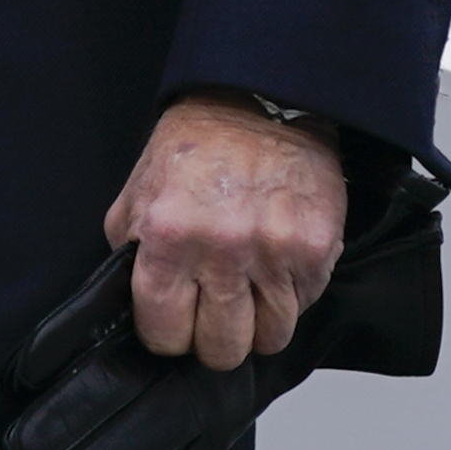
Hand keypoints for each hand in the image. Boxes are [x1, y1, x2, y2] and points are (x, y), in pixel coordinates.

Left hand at [107, 94, 347, 370]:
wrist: (257, 101)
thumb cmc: (194, 150)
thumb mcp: (138, 197)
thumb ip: (132, 259)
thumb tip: (141, 312)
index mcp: (169, 236)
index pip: (165, 334)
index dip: (168, 335)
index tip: (177, 322)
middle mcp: (223, 248)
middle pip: (222, 348)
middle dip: (215, 340)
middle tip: (216, 313)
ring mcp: (276, 249)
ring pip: (271, 337)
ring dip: (259, 324)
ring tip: (251, 293)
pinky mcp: (318, 246)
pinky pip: (306, 305)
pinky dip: (292, 297)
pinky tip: (278, 267)